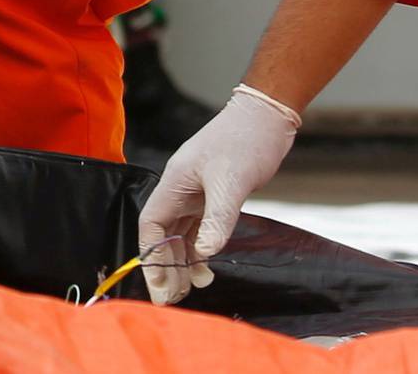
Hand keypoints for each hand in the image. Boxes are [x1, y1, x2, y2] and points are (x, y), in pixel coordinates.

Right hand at [137, 84, 300, 304]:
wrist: (266, 117)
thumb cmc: (245, 141)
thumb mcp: (231, 180)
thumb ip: (217, 217)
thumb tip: (205, 253)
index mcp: (174, 183)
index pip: (152, 226)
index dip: (152, 256)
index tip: (159, 284)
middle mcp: (180, 190)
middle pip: (163, 235)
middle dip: (164, 266)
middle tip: (171, 299)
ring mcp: (196, 194)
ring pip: (180, 235)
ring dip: (181, 262)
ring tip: (188, 290)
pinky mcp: (213, 197)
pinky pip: (197, 230)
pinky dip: (199, 251)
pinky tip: (205, 269)